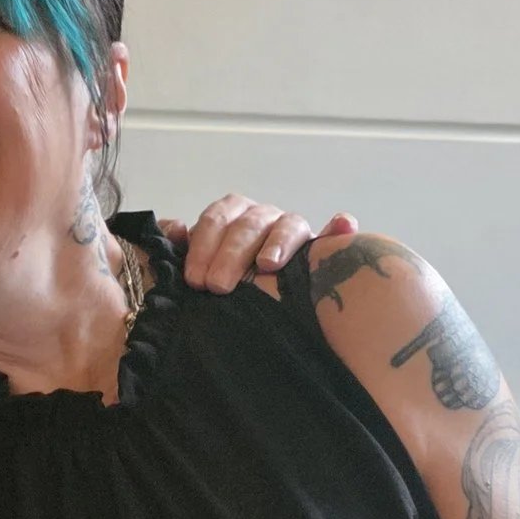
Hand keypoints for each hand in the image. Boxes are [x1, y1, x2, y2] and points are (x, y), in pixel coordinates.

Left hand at [163, 199, 360, 291]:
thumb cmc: (214, 282)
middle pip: (249, 224)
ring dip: (279, 241)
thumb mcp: (190, 265)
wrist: (240, 303)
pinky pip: (336, 233)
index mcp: (230, 215)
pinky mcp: (321, 249)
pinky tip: (344, 227)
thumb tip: (175, 229)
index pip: (216, 218)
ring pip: (288, 224)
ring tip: (268, 264)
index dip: (203, 246)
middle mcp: (262, 218)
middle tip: (217, 286)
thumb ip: (178, 246)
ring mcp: (291, 231)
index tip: (194, 279)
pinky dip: (340, 228)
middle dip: (231, 253)